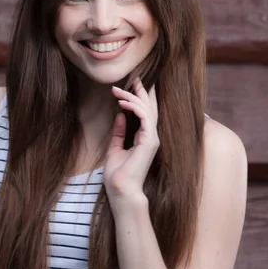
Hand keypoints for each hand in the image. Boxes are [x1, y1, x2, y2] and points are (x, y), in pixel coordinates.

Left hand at [104, 77, 158, 202]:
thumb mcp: (115, 148)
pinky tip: (122, 103)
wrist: (121, 190)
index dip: (142, 98)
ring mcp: (152, 139)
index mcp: (145, 139)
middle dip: (142, 91)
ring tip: (117, 91)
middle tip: (133, 78)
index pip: (146, 114)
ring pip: (146, 110)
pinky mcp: (149, 141)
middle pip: (149, 108)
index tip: (132, 85)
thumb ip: (119, 132)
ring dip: (132, 97)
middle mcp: (151, 137)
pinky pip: (144, 117)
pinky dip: (134, 107)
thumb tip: (119, 115)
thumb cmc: (118, 175)